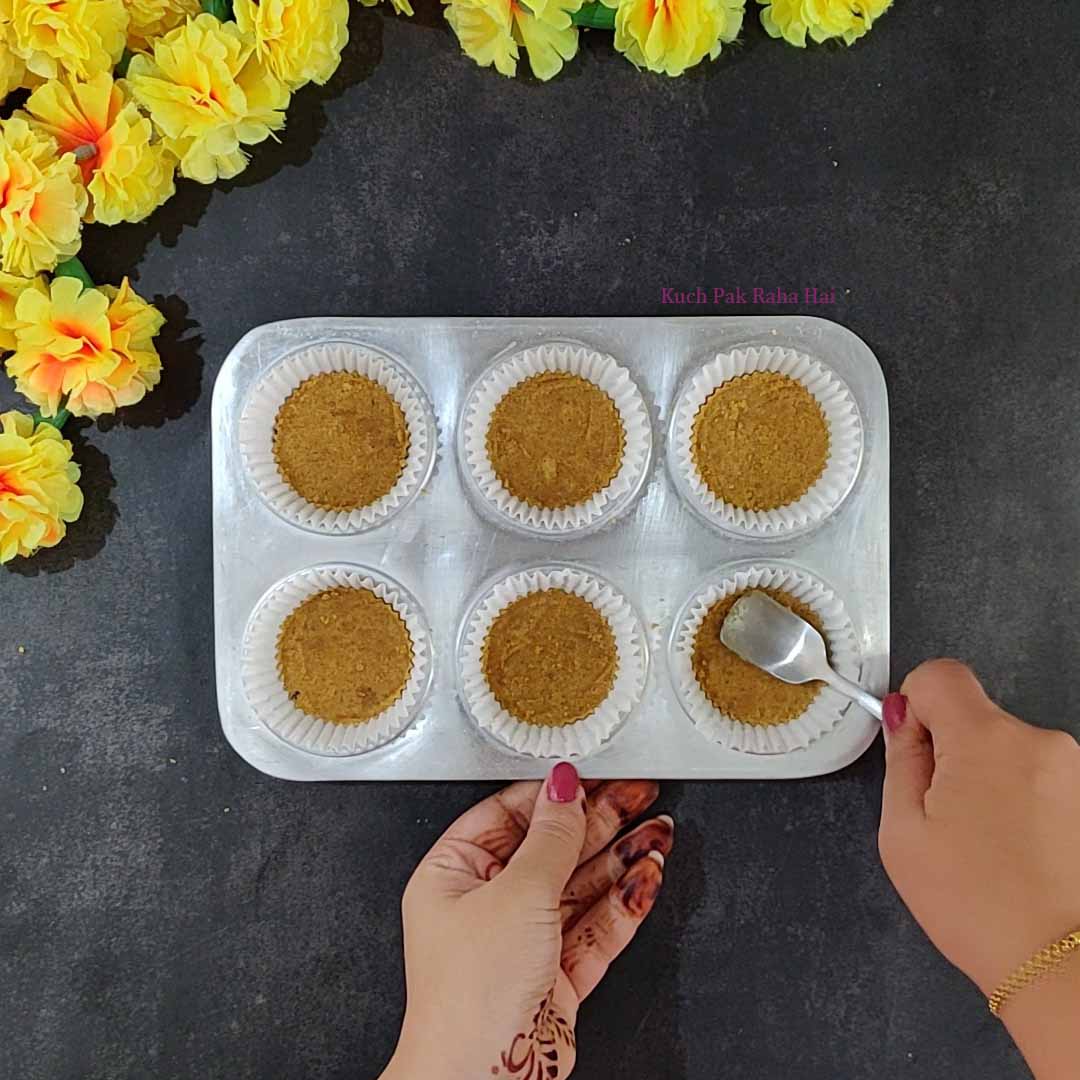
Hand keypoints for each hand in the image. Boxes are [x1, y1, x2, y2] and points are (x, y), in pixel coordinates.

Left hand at [381, 764, 673, 1079]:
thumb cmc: (470, 995)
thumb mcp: (516, 893)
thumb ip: (551, 837)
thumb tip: (563, 786)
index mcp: (453, 875)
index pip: (509, 815)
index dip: (554, 796)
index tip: (593, 777)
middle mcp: (485, 904)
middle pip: (551, 848)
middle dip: (599, 822)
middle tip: (640, 796)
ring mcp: (523, 940)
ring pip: (579, 887)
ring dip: (621, 859)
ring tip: (658, 831)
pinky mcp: (554, 975)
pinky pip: (594, 927)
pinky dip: (624, 903)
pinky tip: (647, 877)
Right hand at [878, 659, 1079, 1077]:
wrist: (1059, 964)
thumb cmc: (981, 907)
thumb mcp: (903, 833)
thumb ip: (900, 760)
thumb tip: (902, 721)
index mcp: (984, 740)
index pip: (940, 674)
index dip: (915, 704)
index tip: (913, 746)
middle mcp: (1038, 742)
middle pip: (975, 718)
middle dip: (952, 754)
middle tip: (945, 818)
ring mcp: (1073, 771)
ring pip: (1008, 751)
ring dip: (991, 782)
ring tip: (985, 846)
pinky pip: (1040, 779)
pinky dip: (1023, 804)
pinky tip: (1016, 853)